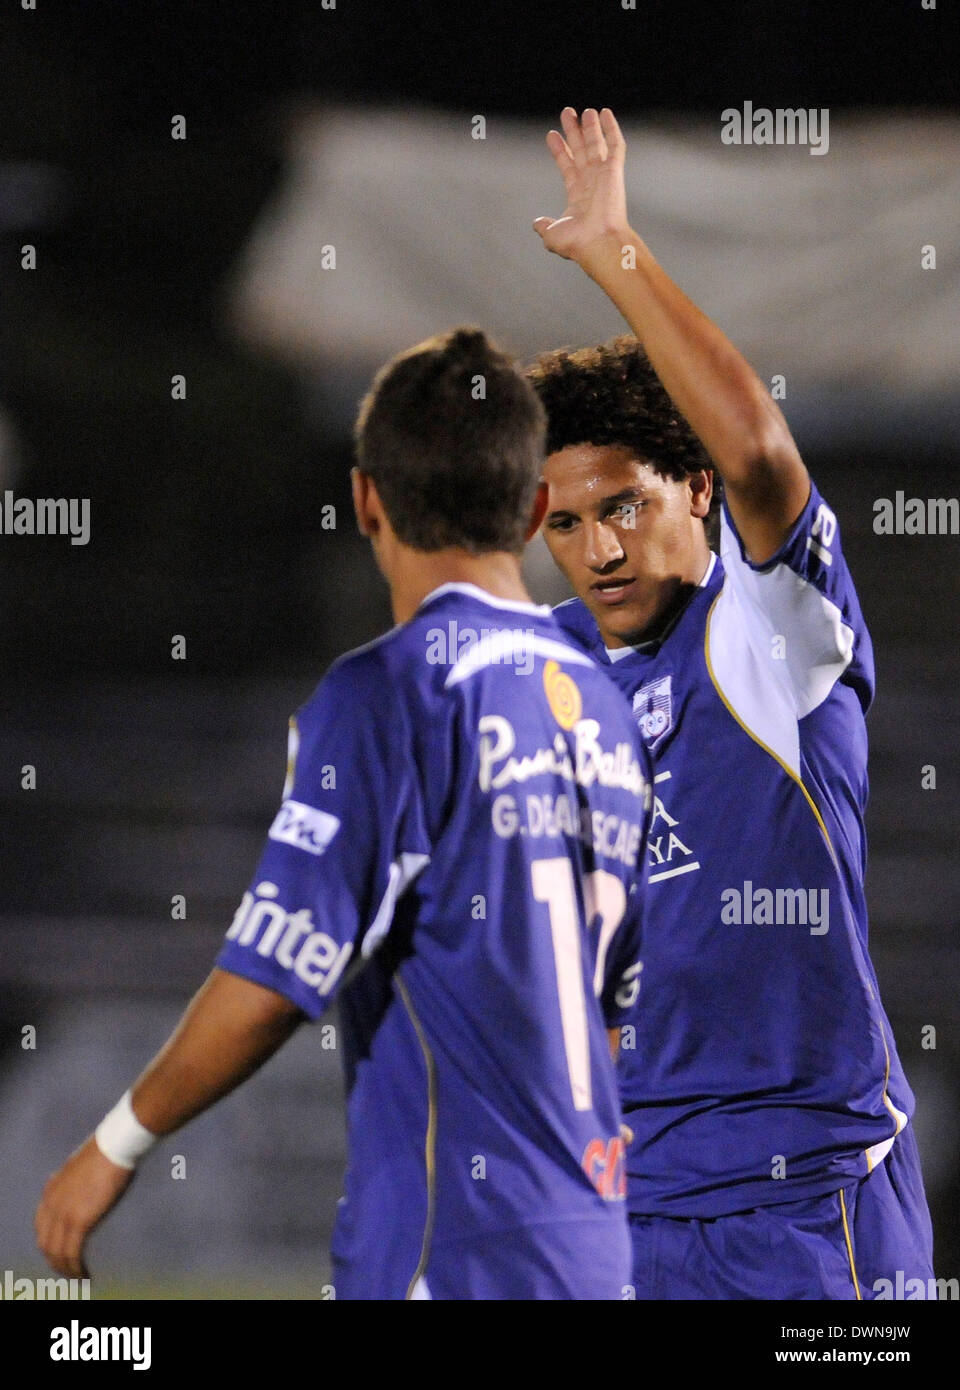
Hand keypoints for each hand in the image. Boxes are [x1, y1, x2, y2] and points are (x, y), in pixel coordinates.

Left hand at [35, 1135, 135, 1278]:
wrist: (113, 1146)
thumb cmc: (104, 1151)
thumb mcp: (77, 1166)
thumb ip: (71, 1181)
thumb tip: (78, 1188)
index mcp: (50, 1191)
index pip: (41, 1227)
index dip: (49, 1244)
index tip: (61, 1252)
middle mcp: (51, 1205)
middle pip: (45, 1244)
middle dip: (55, 1261)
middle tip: (70, 1269)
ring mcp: (63, 1213)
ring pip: (56, 1252)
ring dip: (65, 1269)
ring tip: (78, 1276)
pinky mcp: (79, 1220)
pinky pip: (71, 1252)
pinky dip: (75, 1266)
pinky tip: (84, 1273)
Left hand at [533, 107, 630, 263]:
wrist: (598, 243)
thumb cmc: (578, 243)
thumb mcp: (552, 234)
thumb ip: (544, 226)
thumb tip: (537, 223)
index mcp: (578, 196)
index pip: (567, 166)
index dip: (560, 150)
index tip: (552, 135)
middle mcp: (591, 184)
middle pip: (581, 150)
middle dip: (574, 132)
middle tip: (567, 113)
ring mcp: (603, 176)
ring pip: (596, 144)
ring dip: (591, 127)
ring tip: (585, 110)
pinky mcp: (614, 171)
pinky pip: (615, 145)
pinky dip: (611, 128)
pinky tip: (605, 113)